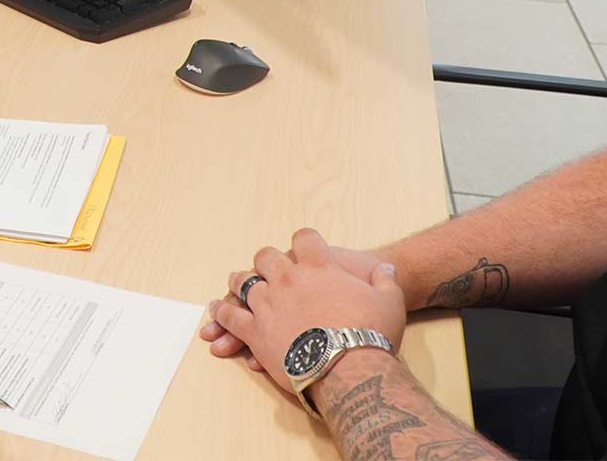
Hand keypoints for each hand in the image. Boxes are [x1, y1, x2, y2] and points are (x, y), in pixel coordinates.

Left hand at [200, 241, 388, 365]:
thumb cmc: (372, 333)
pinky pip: (231, 317)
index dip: (304, 239)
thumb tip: (388, 269)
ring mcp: (268, 303)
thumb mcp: (390, 301)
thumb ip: (386, 281)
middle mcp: (288, 279)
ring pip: (243, 283)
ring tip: (235, 283)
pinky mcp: (255, 331)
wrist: (350, 367)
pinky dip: (222, 314)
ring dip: (239, 282)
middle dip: (266, 259)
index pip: (305, 238)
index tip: (303, 243)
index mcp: (319, 266)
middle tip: (265, 265)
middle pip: (266, 257)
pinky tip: (216, 313)